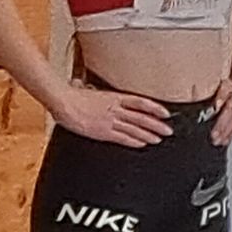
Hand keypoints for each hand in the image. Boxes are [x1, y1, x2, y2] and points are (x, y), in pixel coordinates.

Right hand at [55, 83, 172, 146]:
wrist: (63, 101)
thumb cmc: (71, 96)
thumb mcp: (85, 90)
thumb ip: (91, 92)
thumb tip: (84, 86)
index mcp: (113, 97)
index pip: (140, 102)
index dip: (154, 108)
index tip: (165, 113)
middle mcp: (115, 109)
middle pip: (141, 117)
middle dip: (156, 125)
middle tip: (168, 131)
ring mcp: (110, 120)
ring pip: (134, 128)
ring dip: (148, 134)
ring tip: (158, 139)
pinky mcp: (102, 132)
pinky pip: (122, 137)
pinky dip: (133, 141)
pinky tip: (141, 144)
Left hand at [210, 75, 231, 144]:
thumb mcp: (225, 85)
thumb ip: (220, 96)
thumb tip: (216, 106)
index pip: (227, 115)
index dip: (220, 125)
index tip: (214, 134)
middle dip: (224, 133)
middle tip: (216, 142)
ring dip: (230, 135)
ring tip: (222, 143)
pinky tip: (229, 139)